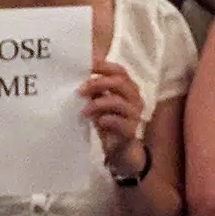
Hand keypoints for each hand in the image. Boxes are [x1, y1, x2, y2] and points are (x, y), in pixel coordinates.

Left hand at [80, 62, 147, 176]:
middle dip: (97, 83)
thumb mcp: (99, 102)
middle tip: (80, 91)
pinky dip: (107, 119)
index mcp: (128, 87)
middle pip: (119, 82)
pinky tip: (99, 122)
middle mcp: (135, 98)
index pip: (119, 70)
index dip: (104, 66)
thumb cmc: (108, 121)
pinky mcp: (131, 130)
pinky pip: (119, 121)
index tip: (87, 67)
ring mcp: (135, 114)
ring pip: (118, 101)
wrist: (119, 149)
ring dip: (98, 103)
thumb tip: (80, 76)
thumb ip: (94, 90)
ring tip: (85, 110)